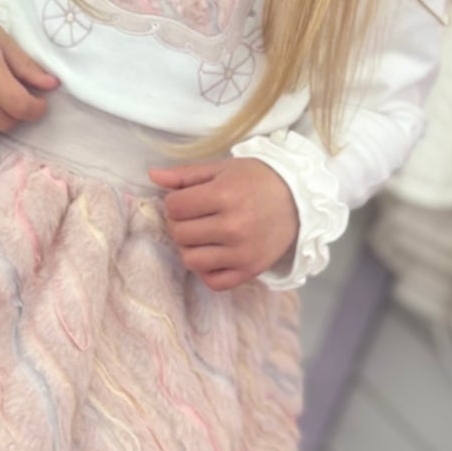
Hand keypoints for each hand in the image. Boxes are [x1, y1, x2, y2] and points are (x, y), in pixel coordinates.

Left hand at [149, 157, 298, 290]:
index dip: (175, 203)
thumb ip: (185, 175)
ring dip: (190, 248)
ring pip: (191, 260)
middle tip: (194, 217)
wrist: (299, 200)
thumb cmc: (257, 179)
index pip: (175, 207)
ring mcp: (242, 252)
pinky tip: (213, 254)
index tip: (187, 200)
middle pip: (180, 234)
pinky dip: (207, 270)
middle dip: (180, 224)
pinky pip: (213, 282)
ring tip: (202, 235)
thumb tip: (152, 175)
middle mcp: (233, 227)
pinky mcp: (250, 270)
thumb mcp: (222, 169)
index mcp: (225, 196)